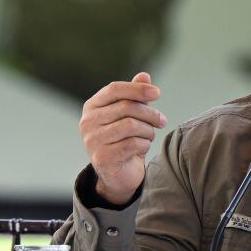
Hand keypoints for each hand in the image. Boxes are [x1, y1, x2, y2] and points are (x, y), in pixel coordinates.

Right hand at [80, 71, 167, 205]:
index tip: (157, 93)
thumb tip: (145, 76)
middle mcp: (88, 122)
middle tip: (162, 120)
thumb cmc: (124, 139)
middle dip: (150, 113)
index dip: (137, 88)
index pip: (114, 89)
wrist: (118, 175)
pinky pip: (133, 144)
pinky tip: (142, 147)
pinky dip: (144, 144)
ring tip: (150, 135)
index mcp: (92, 106)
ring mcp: (92, 140)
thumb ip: (135, 95)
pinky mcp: (102, 158)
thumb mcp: (131, 115)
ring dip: (148, 131)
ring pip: (131, 125)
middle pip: (126, 107)